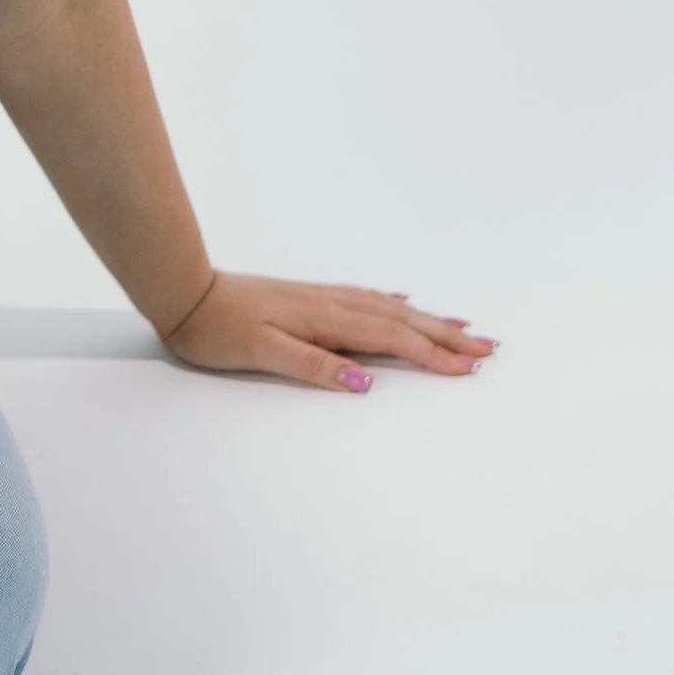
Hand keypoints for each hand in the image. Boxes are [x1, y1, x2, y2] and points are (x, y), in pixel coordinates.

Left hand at [158, 271, 494, 392]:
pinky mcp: (310, 298)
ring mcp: (323, 298)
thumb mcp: (262, 352)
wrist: (185, 293)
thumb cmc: (218, 328)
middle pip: (402, 321)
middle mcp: (332, 304)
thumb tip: (365, 381)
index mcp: (326, 320)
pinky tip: (405, 305)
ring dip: (429, 320)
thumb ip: (314, 365)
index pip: (392, 339)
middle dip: (447, 336)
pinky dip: (394, 306)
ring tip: (464, 326)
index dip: (433, 355)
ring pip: (389, 309)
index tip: (470, 368)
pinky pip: (367, 300)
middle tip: (488, 348)